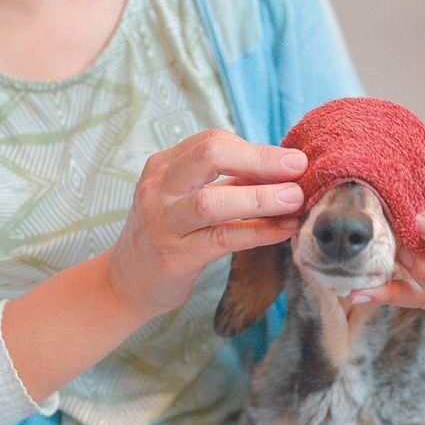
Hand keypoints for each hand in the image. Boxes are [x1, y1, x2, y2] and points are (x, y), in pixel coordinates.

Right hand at [105, 129, 306, 320]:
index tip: (292, 160)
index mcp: (163, 166)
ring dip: (261, 198)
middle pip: (210, 156)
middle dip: (260, 160)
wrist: (126, 282)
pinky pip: (221, 239)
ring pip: (213, 201)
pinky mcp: (173, 257)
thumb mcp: (189, 199)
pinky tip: (282, 231)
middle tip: (298, 170)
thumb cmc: (168, 235)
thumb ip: (229, 183)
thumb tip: (284, 170)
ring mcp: (162, 222)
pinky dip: (257, 232)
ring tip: (295, 200)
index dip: (257, 149)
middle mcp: (158, 189)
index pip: (213, 142)